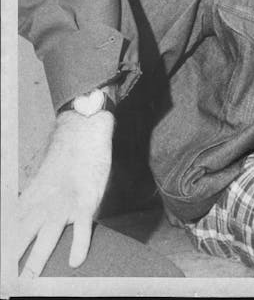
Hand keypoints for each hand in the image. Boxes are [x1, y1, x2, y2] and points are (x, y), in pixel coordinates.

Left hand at [18, 109, 113, 277]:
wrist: (82, 135)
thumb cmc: (65, 157)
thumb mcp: (42, 179)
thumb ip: (34, 200)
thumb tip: (24, 217)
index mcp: (29, 199)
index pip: (10, 228)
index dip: (5, 246)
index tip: (2, 266)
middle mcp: (42, 204)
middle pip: (21, 236)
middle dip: (12, 258)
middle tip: (8, 280)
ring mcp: (63, 204)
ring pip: (47, 236)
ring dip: (36, 260)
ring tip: (29, 279)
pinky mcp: (86, 201)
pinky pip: (82, 228)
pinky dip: (79, 245)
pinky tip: (75, 262)